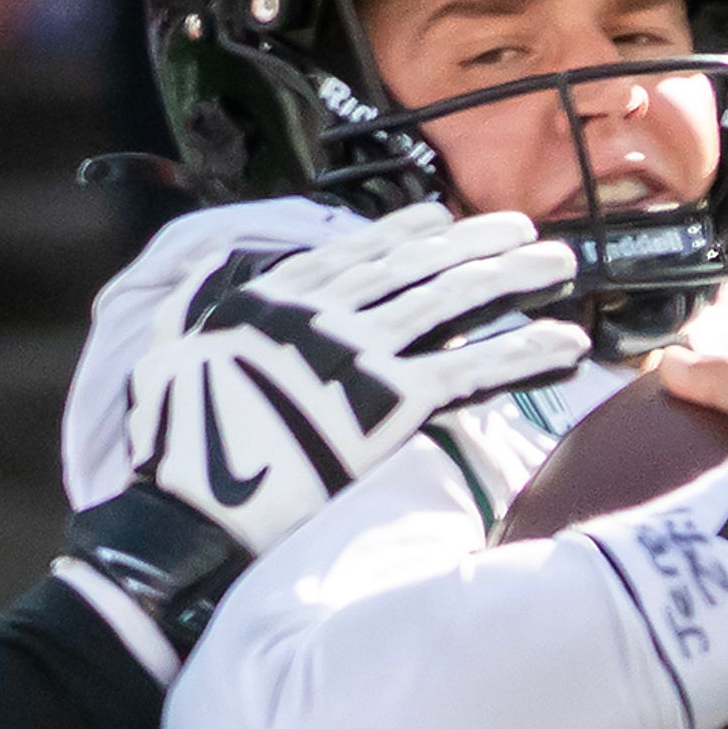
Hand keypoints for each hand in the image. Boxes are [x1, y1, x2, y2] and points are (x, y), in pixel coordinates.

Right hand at [125, 205, 586, 555]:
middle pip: (415, 266)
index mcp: (273, 298)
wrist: (189, 508)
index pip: (354, 253)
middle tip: (522, 231)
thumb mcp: (163, 350)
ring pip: (452, 301)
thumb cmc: (170, 443)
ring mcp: (361, 354)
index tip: (440, 219)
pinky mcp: (390, 404)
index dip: (404, 233)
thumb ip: (192, 304)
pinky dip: (522, 352)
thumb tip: (206, 270)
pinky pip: (471, 370)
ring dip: (513, 279)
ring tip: (561, 267)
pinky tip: (564, 343)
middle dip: (475, 243)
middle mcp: (324, 313)